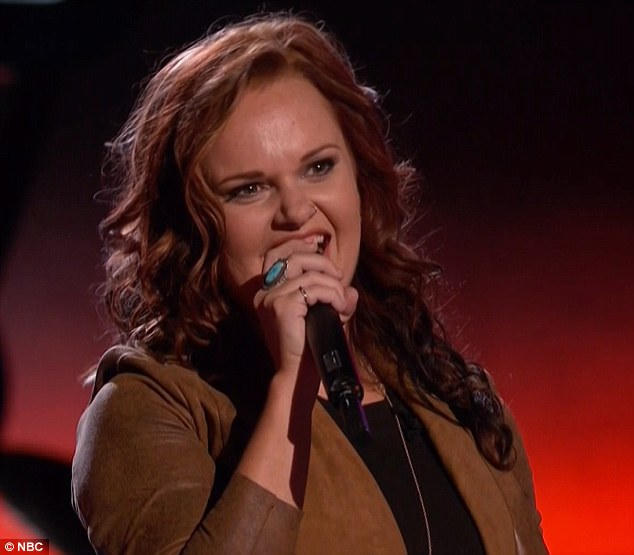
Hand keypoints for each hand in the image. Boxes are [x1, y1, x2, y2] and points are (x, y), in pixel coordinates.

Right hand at [253, 236, 357, 373]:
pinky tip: (340, 309)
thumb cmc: (308, 347)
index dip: (297, 245)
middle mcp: (265, 293)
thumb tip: (352, 289)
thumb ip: (333, 299)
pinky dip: (333, 295)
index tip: (318, 246)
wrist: (298, 374)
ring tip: (342, 304)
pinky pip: (315, 289)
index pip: (276, 255)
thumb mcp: (322, 317)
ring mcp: (271, 298)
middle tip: (338, 278)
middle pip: (293, 257)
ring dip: (333, 286)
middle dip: (322, 262)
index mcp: (267, 293)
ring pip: (310, 275)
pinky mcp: (282, 306)